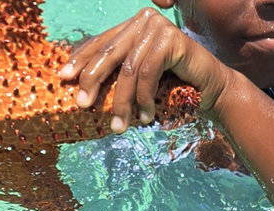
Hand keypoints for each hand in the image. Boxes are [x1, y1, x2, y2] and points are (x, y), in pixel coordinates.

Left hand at [58, 7, 230, 132]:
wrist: (210, 88)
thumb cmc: (172, 86)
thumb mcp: (138, 78)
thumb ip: (117, 73)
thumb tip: (80, 88)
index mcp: (132, 25)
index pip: (100, 43)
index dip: (81, 61)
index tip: (63, 78)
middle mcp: (143, 20)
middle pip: (109, 54)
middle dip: (93, 82)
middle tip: (82, 105)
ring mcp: (158, 27)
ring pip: (128, 70)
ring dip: (122, 102)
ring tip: (119, 126)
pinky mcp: (171, 39)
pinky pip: (147, 73)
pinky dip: (144, 98)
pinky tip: (146, 116)